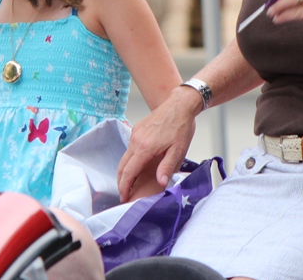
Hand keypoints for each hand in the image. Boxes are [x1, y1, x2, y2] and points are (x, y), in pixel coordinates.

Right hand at [117, 86, 198, 202]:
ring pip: (124, 157)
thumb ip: (167, 167)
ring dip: (124, 171)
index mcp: (145, 148)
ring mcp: (135, 133)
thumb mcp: (178, 150)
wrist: (179, 105)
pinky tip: (137, 165)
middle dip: (121, 182)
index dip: (124, 187)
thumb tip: (160, 183)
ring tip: (130, 183)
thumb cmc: (181, 127)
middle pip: (122, 166)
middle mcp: (136, 140)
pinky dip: (129, 159)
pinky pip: (129, 148)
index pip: (128, 172)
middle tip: (124, 194)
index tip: (123, 198)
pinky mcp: (137, 129)